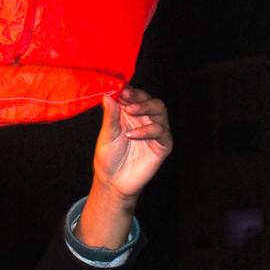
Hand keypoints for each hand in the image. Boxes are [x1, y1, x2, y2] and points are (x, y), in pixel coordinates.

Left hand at [75, 86, 171, 248]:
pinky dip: (147, 130)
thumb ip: (110, 116)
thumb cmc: (108, 158)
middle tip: (126, 97)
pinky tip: (131, 134)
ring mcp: (155, 132)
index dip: (129, 90)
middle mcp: (145, 120)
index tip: (120, 88)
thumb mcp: (106, 134)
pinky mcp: (162, 145)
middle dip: (139, 96)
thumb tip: (108, 95)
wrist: (112, 182)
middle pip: (150, 100)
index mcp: (130, 114)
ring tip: (129, 111)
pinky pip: (162, 132)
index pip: (134, 96)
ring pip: (160, 110)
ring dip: (145, 108)